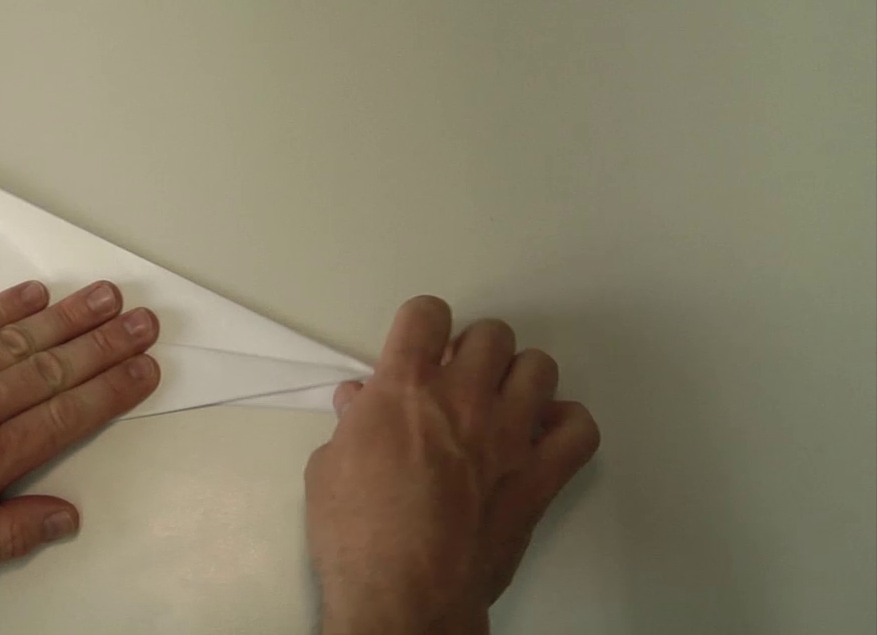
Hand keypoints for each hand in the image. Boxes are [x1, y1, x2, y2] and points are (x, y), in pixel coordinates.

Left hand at [0, 280, 160, 590]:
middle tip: (144, 322)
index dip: (112, 390)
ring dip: (68, 316)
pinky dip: (2, 308)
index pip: (65, 416)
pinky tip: (34, 294)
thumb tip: (63, 518)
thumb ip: (7, 536)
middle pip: (52, 369)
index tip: (143, 370)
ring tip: (107, 296)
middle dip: (106, 344)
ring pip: (16, 340)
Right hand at [305, 297, 599, 634]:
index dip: (423, 324)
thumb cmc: (355, 535)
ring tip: (500, 404)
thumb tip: (359, 404)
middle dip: (473, 350)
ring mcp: (508, 436)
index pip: (426, 313)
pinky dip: (564, 425)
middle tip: (458, 380)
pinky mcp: (539, 477)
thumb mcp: (328, 470)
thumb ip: (351, 426)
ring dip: (518, 379)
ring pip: (539, 367)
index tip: (420, 345)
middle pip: (491, 334)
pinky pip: (579, 428)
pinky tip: (541, 438)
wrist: (404, 594)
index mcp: (405, 388)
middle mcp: (463, 398)